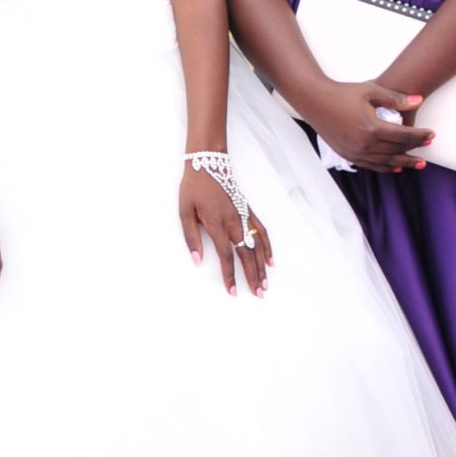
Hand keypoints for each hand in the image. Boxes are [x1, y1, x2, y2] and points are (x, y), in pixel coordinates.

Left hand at [181, 163, 272, 295]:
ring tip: (265, 283)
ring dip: (262, 266)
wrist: (209, 162)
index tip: (233, 291)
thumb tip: (197, 260)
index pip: (227, 256)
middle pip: (247, 255)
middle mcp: (234, 222)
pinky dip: (268, 247)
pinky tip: (271, 260)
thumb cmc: (193, 187)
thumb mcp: (184, 212)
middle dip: (253, 276)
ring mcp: (244, 216)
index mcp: (217, 224)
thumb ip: (192, 237)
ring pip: (257, 246)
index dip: (230, 275)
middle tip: (258, 294)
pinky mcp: (248, 211)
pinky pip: (262, 232)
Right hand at [297, 80, 435, 171]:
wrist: (314, 101)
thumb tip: (419, 100)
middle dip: (415, 149)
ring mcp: (355, 152)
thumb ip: (396, 98)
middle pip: (397, 150)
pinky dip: (385, 167)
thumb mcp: (371, 91)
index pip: (404, 136)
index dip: (420, 136)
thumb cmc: (343, 93)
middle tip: (428, 147)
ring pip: (386, 162)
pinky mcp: (348, 155)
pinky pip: (371, 165)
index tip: (431, 134)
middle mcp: (364, 144)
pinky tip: (395, 167)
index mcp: (372, 128)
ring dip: (404, 162)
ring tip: (418, 163)